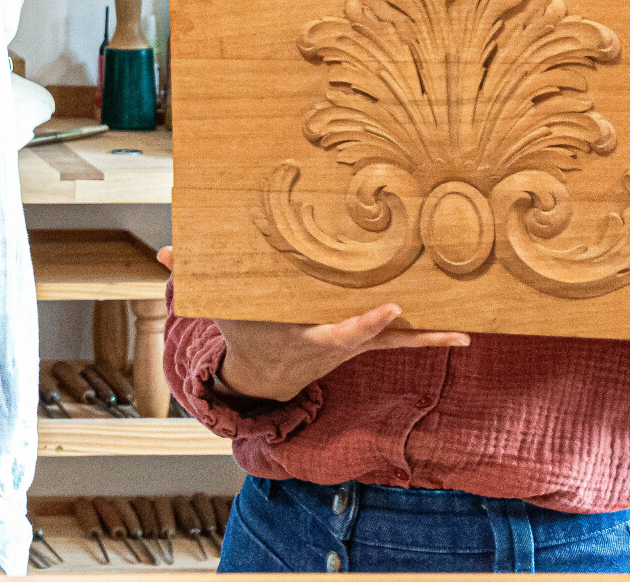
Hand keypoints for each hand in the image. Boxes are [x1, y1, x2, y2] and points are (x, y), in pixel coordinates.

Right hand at [155, 246, 466, 402]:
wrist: (267, 377)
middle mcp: (338, 345)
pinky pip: (403, 343)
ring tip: (465, 332)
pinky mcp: (366, 345)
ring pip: (398, 342)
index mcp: (309, 337)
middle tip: (439, 316)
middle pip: (377, 336)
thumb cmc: (248, 334)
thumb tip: (164, 251)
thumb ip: (196, 279)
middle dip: (404, 325)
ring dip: (431, 337)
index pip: (342, 333)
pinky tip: (462, 335)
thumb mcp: (222, 310)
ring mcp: (356, 347)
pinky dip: (431, 338)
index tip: (391, 308)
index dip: (366, 323)